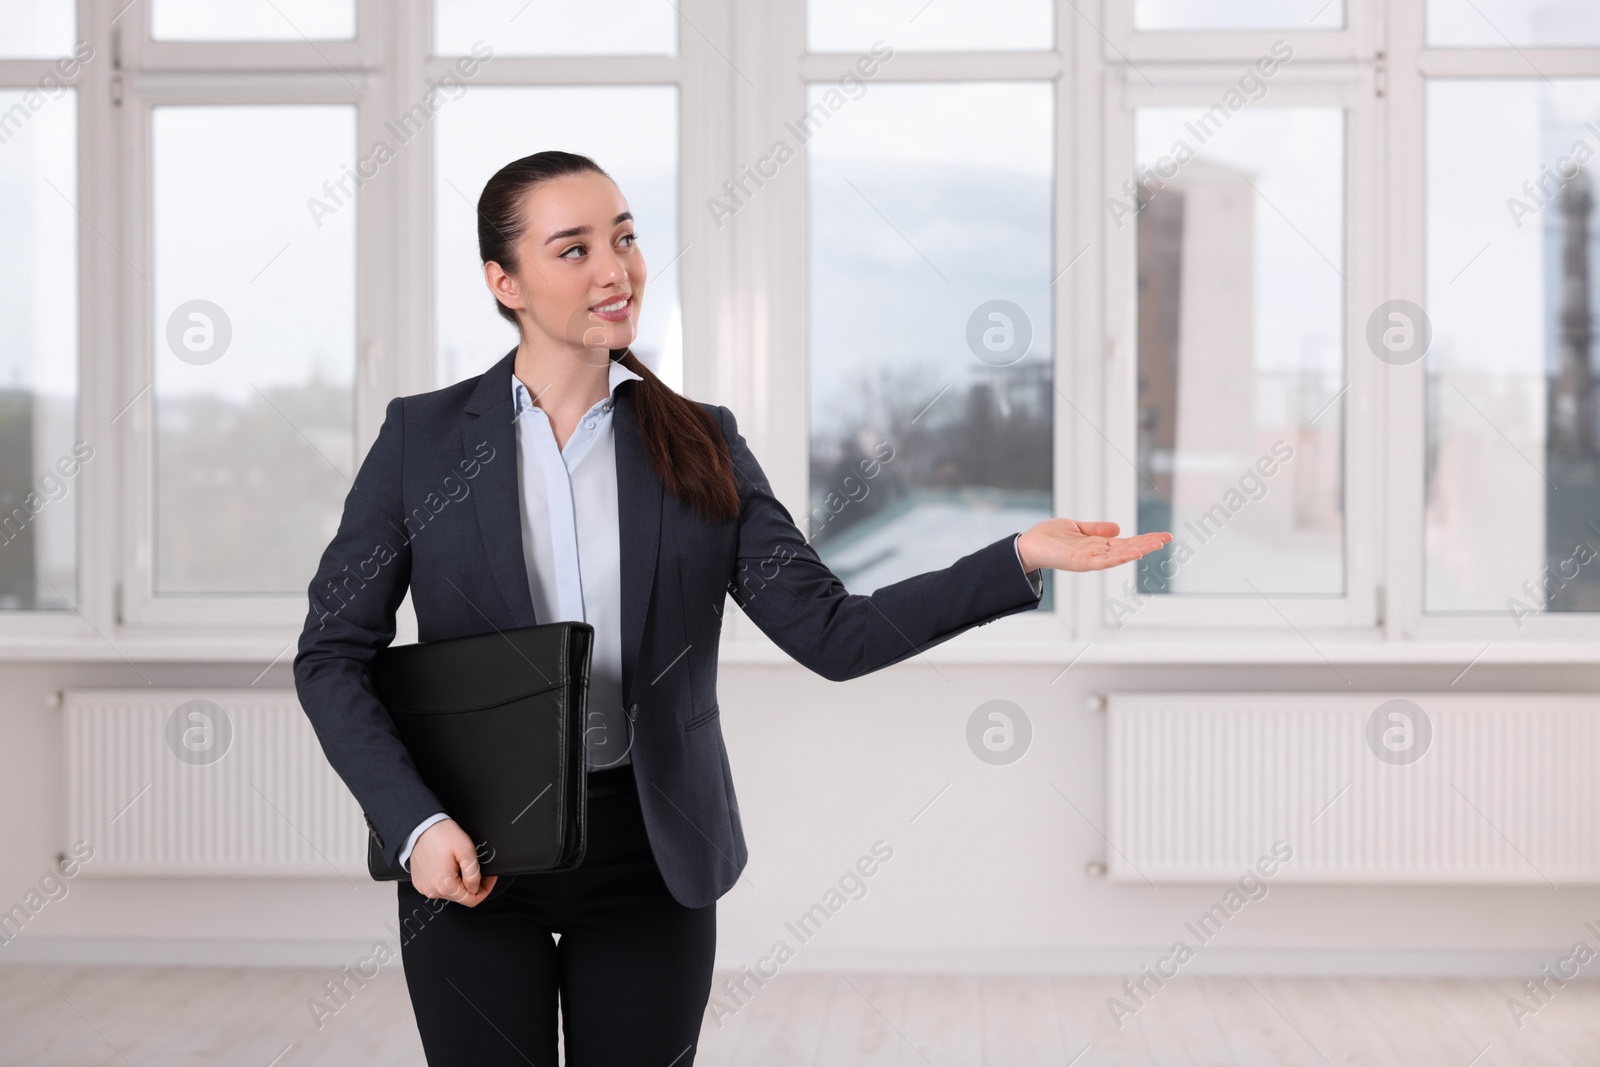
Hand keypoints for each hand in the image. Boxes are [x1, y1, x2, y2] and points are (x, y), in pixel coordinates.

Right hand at [409, 818, 496, 905]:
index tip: (489, 878)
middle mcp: (432, 890)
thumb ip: (473, 873)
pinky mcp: (420, 883)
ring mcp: (424, 887)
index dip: (485, 889)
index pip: (471, 900)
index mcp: (445, 885)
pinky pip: (438, 886)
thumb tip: (475, 888)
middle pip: (461, 897)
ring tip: (458, 862)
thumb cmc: (440, 835)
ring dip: (459, 881)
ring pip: (450, 892)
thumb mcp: (466, 850)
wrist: (421, 827)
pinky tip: (447, 864)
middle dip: (472, 884)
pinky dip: (446, 879)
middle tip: (475, 867)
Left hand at [1017, 519, 1171, 572]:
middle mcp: (1097, 554)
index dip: (1144, 538)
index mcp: (1098, 545)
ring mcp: (1090, 560)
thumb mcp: (1076, 527)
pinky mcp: (1081, 563)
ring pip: (1119, 555)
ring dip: (1138, 550)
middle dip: (1147, 543)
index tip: (1163, 535)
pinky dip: (1118, 558)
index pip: (1126, 542)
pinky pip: (1103, 561)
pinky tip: (1132, 552)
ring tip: (1156, 544)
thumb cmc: (1048, 537)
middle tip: (1167, 538)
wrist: (1027, 545)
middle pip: (1128, 548)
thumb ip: (1096, 529)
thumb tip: (1118, 528)